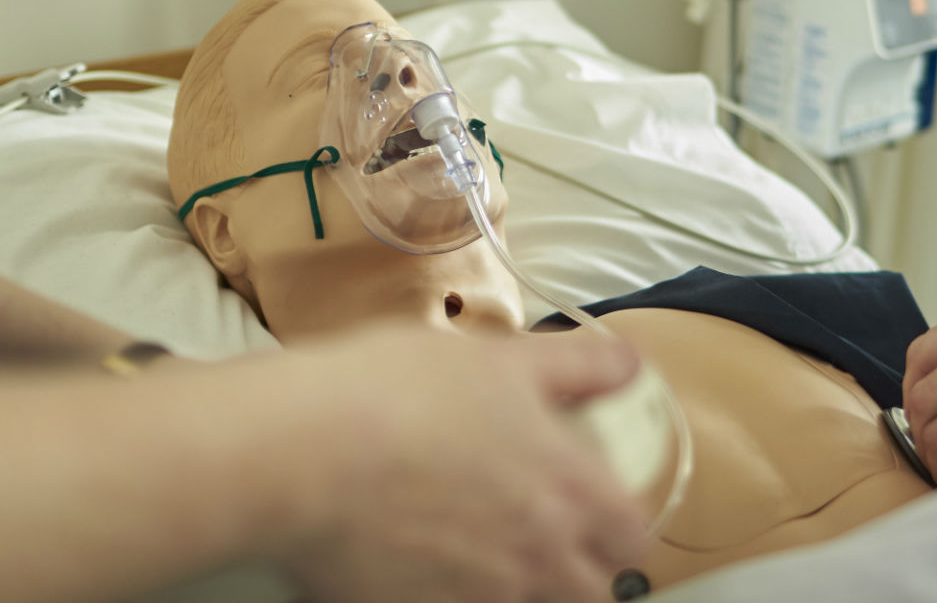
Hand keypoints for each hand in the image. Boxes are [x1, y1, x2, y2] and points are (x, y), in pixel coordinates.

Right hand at [276, 325, 649, 602]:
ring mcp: (480, 600)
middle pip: (594, 591)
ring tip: (484, 549)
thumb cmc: (400, 392)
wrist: (301, 451)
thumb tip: (630, 366)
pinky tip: (427, 563)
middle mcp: (537, 557)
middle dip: (583, 568)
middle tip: (549, 535)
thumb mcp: (503, 358)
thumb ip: (579, 367)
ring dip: (521, 586)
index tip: (601, 506)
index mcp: (569, 490)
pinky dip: (457, 596)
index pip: (634, 536)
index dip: (622, 522)